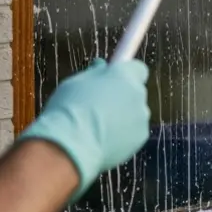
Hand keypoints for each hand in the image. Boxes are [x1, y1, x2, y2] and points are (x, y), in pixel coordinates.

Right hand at [16, 60, 151, 199]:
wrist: (71, 144)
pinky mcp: (140, 137)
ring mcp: (142, 116)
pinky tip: (101, 139)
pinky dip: (122, 134)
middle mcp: (138, 93)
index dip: (124, 74)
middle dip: (122, 97)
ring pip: (134, 113)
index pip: (137, 68)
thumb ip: (95, 73)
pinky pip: (133, 132)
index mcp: (124, 75)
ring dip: (122, 117)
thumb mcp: (75, 83)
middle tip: (99, 105)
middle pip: (134, 92)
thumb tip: (101, 66)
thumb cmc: (69, 109)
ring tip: (97, 127)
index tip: (112, 80)